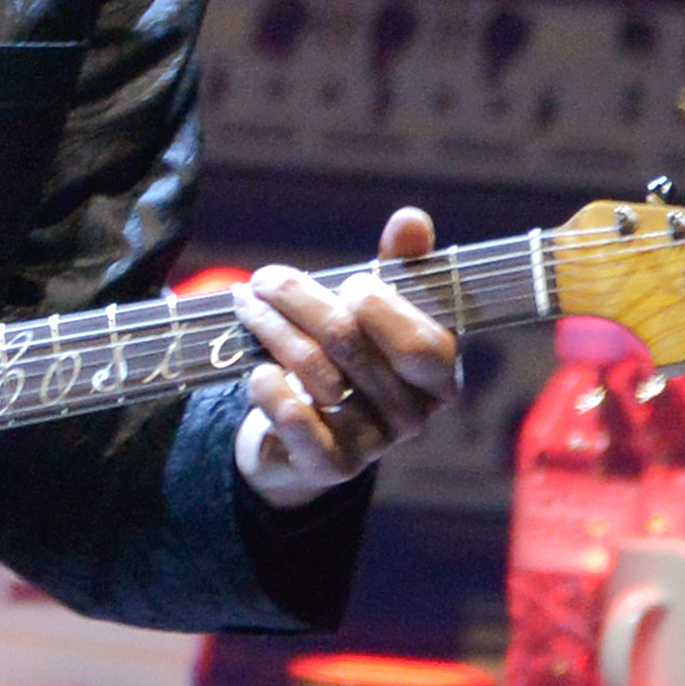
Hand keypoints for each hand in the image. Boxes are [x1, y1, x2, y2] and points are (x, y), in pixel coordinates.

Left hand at [232, 208, 462, 510]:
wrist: (305, 434)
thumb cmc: (351, 356)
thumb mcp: (377, 309)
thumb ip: (399, 266)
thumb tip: (410, 219)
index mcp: (439, 374)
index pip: (421, 342)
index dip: (381, 306)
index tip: (347, 281)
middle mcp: (414, 414)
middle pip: (351, 344)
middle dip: (300, 300)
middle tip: (266, 279)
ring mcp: (374, 443)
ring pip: (316, 373)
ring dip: (271, 330)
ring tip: (245, 304)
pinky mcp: (332, 466)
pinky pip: (298, 422)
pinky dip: (270, 390)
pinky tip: (255, 369)